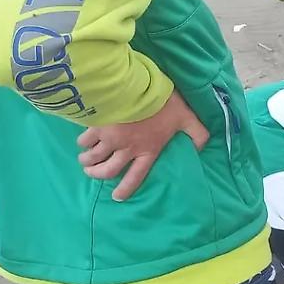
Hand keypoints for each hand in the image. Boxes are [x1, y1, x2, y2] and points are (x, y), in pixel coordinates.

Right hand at [77, 91, 208, 200]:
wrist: (138, 87)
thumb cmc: (164, 104)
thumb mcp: (187, 118)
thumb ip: (197, 133)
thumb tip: (202, 147)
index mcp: (148, 150)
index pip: (137, 175)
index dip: (126, 188)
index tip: (117, 197)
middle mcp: (127, 149)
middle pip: (108, 170)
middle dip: (98, 174)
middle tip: (91, 172)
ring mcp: (110, 139)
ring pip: (93, 157)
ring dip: (87, 161)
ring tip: (84, 160)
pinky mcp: (97, 127)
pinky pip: (85, 140)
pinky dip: (82, 143)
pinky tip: (81, 142)